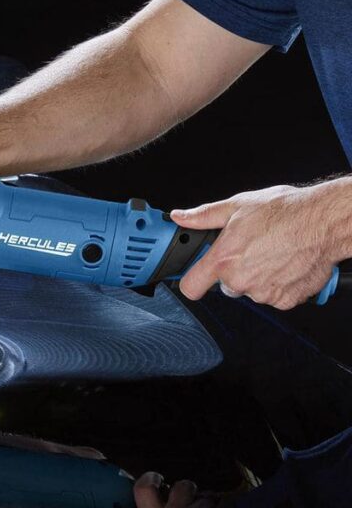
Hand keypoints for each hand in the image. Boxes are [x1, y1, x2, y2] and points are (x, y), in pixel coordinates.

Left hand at [172, 180, 347, 309]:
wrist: (326, 221)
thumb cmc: (286, 211)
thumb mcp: (237, 206)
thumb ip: (204, 216)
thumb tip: (181, 217)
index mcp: (224, 260)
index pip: (190, 287)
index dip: (192, 280)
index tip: (197, 275)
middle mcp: (241, 281)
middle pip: (225, 286)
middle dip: (233, 271)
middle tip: (251, 251)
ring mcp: (264, 293)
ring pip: (251, 290)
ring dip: (258, 276)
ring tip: (272, 253)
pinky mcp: (285, 300)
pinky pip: (274, 295)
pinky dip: (279, 283)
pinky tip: (286, 263)